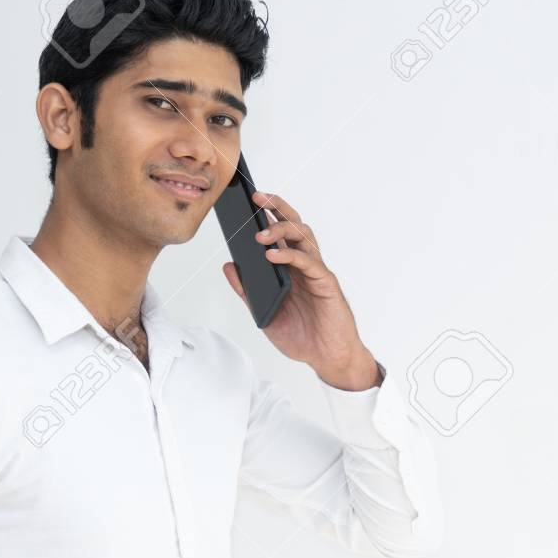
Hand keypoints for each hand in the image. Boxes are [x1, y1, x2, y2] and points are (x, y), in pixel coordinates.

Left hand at [222, 190, 380, 390]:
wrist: (328, 359)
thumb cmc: (302, 337)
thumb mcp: (264, 313)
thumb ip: (247, 290)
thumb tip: (229, 266)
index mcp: (292, 268)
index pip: (280, 233)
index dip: (266, 214)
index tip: (246, 202)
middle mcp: (306, 264)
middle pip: (294, 225)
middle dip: (276, 207)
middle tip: (256, 198)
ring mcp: (317, 272)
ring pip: (303, 236)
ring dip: (281, 229)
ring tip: (259, 233)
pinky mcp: (327, 284)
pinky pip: (309, 262)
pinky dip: (290, 256)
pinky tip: (271, 256)